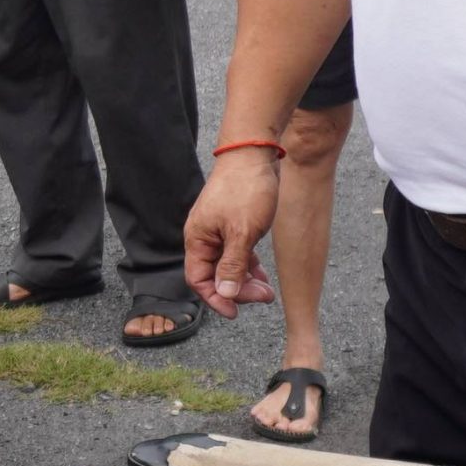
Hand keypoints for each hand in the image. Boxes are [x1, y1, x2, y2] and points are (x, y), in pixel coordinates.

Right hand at [185, 150, 280, 317]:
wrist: (255, 153)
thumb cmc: (246, 189)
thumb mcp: (242, 233)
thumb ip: (232, 265)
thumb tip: (224, 293)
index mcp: (198, 238)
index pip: (198, 279)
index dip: (215, 298)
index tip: (236, 312)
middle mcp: (205, 236)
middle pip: (214, 275)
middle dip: (237, 290)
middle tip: (263, 297)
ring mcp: (219, 230)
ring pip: (228, 266)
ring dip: (245, 280)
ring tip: (267, 290)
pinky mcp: (233, 224)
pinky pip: (237, 253)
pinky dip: (249, 265)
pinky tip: (262, 273)